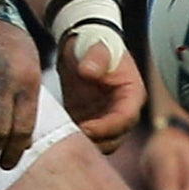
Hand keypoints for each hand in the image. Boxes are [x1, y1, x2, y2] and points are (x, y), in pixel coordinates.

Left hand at [59, 28, 144, 151]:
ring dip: (84, 144)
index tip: (85, 128)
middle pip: (115, 138)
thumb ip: (95, 58)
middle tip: (70, 139)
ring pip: (101, 143)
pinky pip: (85, 139)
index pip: (125, 118)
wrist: (81, 46)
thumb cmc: (93, 44)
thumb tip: (89, 71)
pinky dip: (73, 140)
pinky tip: (57, 136)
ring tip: (62, 139)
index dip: (106, 127)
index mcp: (132, 94)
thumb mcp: (94, 47)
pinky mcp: (89, 122)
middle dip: (95, 141)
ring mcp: (106, 119)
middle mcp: (123, 110)